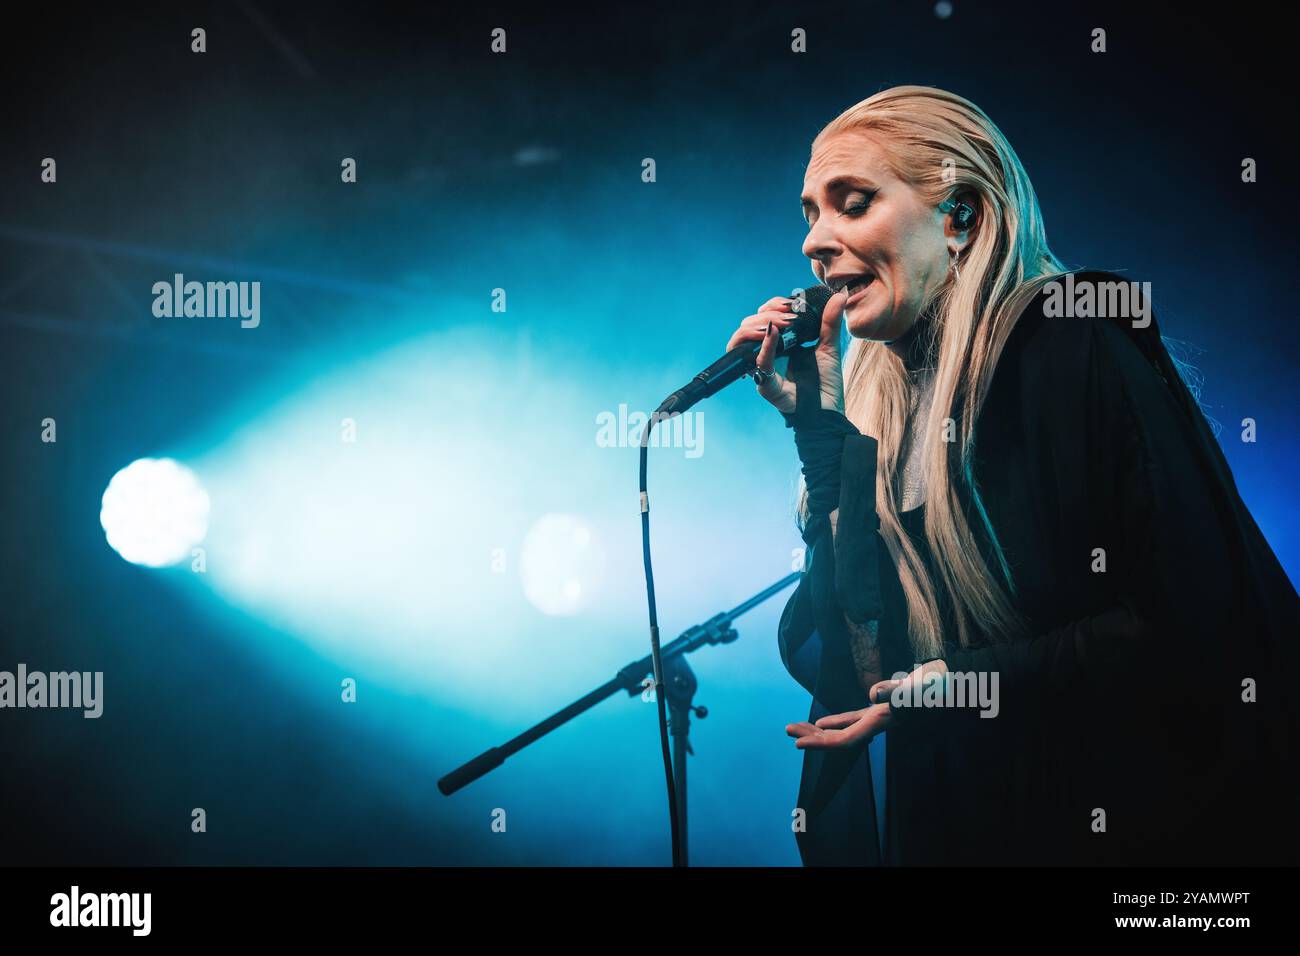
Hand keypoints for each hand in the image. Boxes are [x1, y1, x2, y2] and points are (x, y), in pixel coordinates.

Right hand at [724, 289, 848, 416]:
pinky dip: (764, 347)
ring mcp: (762, 369)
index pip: (763, 316)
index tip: (791, 303)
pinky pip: (759, 364)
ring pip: (743, 341)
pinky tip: (773, 333)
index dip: (772, 305)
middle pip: (749, 324)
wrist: (829, 411)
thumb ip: (829, 322)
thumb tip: (838, 296)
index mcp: (778, 344)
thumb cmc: (825, 384)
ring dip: (758, 325)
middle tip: (788, 314)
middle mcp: (766, 354)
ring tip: (778, 322)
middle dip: (767, 313)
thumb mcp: (829, 347)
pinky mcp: (765, 385)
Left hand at [785, 659, 948, 749]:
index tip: (798, 745)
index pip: (846, 740)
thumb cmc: (935, 684)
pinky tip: (819, 723)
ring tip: (793, 728)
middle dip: (812, 737)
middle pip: (839, 738)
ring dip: (817, 731)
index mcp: (881, 721)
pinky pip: (852, 720)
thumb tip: (873, 694)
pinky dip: (835, 722)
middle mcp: (877, 723)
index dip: (822, 744)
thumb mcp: (916, 686)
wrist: (951, 681)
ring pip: (843, 729)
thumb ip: (896, 691)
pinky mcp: (880, 709)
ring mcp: (878, 717)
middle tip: (787, 731)